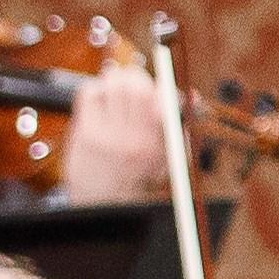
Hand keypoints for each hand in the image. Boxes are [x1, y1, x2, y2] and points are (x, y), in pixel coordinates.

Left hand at [60, 61, 174, 206]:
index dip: (162, 87)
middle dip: (135, 77)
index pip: (164, 102)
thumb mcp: (170, 156)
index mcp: (158, 144)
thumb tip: (192, 94)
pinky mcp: (85, 132)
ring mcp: (108, 135)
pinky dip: (95, 89)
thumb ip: (180, 125)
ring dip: (114, 80)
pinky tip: (99, 101)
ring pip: (112, 83)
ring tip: (115, 90)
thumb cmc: (139, 174)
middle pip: (135, 85)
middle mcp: (134, 140)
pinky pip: (89, 92)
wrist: (105, 201)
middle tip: (133, 81)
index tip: (158, 86)